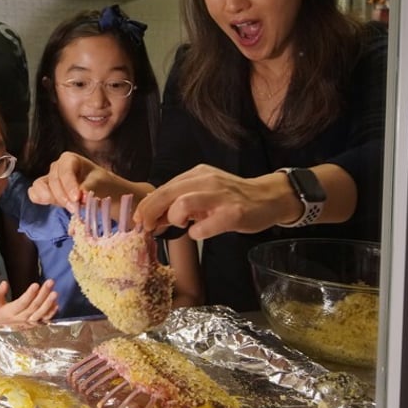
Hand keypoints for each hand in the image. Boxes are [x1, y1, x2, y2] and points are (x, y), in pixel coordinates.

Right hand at [0, 279, 57, 326]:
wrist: (1, 332)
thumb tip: (4, 283)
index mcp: (10, 313)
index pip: (21, 303)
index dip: (29, 294)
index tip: (36, 285)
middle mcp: (21, 319)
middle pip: (34, 306)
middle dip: (43, 294)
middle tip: (50, 282)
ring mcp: (29, 323)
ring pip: (40, 313)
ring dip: (49, 303)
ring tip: (55, 293)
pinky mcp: (35, 325)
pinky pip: (44, 320)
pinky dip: (51, 313)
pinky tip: (56, 304)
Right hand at [27, 151, 116, 211]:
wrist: (102, 193)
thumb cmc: (101, 184)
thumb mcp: (99, 184)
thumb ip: (89, 188)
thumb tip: (81, 196)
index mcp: (69, 159)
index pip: (65, 171)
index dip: (69, 185)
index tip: (77, 199)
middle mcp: (57, 167)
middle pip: (53, 181)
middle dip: (63, 196)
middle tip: (76, 209)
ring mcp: (49, 179)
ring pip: (40, 186)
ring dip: (51, 198)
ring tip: (67, 207)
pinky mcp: (46, 191)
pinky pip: (34, 193)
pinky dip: (38, 198)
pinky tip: (49, 204)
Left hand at [135, 165, 290, 239]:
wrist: (268, 198)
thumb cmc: (233, 198)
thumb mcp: (204, 194)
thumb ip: (180, 203)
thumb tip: (153, 219)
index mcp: (196, 175)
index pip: (164, 187)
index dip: (147, 205)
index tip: (139, 220)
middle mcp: (206, 181)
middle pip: (168, 193)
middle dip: (151, 211)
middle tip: (147, 227)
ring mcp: (220, 196)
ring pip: (183, 203)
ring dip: (174, 218)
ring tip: (180, 225)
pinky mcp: (233, 213)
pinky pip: (206, 226)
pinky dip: (196, 233)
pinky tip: (199, 233)